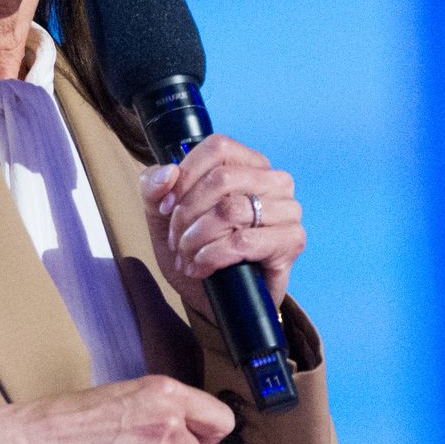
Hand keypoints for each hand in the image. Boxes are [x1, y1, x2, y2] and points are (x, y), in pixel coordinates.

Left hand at [137, 134, 305, 317]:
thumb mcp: (162, 214)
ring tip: (187, 256)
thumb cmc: (195, 246)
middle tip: (177, 240)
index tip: (166, 207)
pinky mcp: (291, 241)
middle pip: (222, 178)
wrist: (214, 295)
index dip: (185, 176)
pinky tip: (202, 267)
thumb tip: (167, 174)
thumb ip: (154, 186)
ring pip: (231, 210)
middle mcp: (274, 181)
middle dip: (187, 213)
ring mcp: (288, 210)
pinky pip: (244, 241)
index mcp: (248, 163)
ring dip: (197, 238)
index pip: (218, 148)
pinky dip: (213, 255)